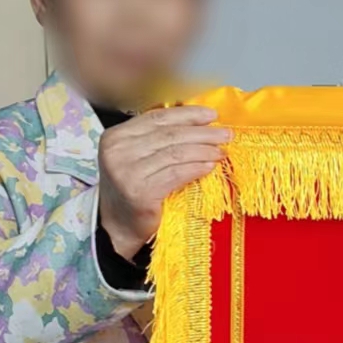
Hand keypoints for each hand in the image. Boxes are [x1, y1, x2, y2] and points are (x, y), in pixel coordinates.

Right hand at [98, 108, 230, 259]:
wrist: (117, 227)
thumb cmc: (132, 189)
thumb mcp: (136, 156)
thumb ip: (157, 138)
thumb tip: (199, 123)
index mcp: (116, 136)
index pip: (157, 118)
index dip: (187, 115)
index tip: (212, 115)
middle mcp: (118, 151)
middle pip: (169, 134)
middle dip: (202, 133)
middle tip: (226, 134)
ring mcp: (127, 172)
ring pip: (175, 153)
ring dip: (204, 151)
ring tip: (221, 152)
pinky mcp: (140, 192)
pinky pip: (176, 174)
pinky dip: (196, 168)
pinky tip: (210, 167)